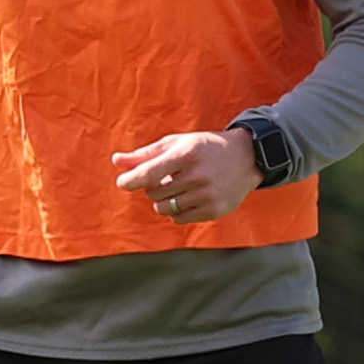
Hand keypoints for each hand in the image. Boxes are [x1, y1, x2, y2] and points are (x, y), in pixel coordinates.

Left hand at [110, 127, 258, 225]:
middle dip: (154, 187)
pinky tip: (188, 199)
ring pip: (165, 209)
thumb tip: (116, 161)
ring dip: (163, 201)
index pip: (150, 172)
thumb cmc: (205, 147)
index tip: (122, 183)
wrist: (247, 157)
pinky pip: (179, 219)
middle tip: (167, 177)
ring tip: (176, 189)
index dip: (131, 180)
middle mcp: (198, 175)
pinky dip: (176, 212)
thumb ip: (146, 154)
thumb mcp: (177, 144)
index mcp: (187, 154)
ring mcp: (208, 195)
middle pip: (154, 192)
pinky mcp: (215, 210)